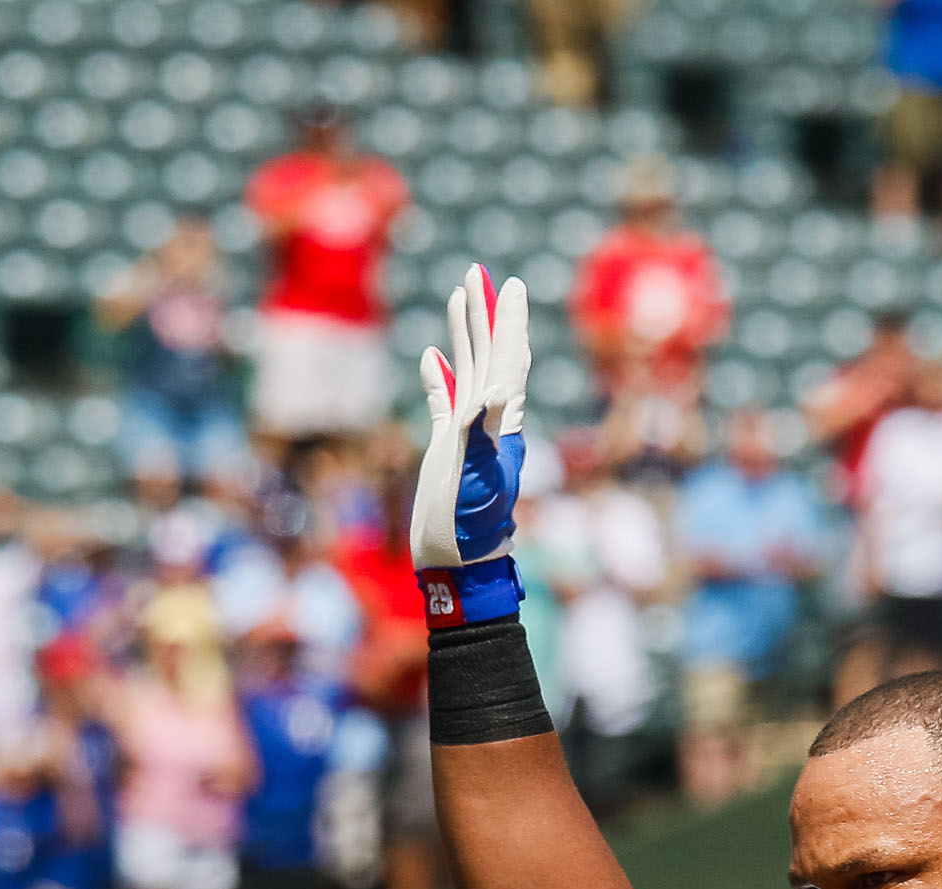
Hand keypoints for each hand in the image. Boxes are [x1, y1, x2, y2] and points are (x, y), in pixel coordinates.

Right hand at [408, 263, 531, 627]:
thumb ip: (481, 434)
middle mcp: (488, 422)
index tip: (510, 285)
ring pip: (468, 370)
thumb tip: (490, 390)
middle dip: (488, 312)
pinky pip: (444, 402)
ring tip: (459, 295)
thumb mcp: (477, 479)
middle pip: (491, 354)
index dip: (510, 322)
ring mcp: (467, 434)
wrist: (460, 561)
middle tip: (482, 273)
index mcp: (500, 422)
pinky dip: (439, 376)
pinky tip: (431, 357)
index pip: (509, 360)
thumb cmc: (470, 526)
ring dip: (466, 333)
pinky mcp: (447, 450)